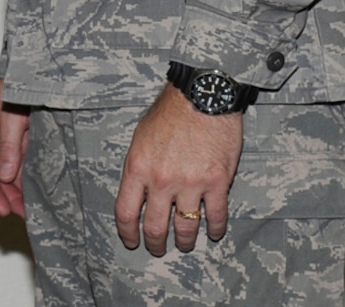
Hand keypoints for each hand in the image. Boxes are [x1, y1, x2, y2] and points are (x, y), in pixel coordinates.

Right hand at [0, 78, 29, 217]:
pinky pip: (28, 162)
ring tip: (36, 207)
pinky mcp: (29, 137)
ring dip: (21, 189)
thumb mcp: (10, 113)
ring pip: (13, 171)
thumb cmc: (19, 81)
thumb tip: (4, 175)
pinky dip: (33, 177)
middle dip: (9, 195)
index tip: (4, 210)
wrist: (41, 66)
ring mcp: (13, 138)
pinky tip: (43, 189)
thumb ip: (8, 144)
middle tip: (25, 214)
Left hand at [114, 85, 242, 255]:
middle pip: (155, 226)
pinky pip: (216, 216)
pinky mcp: (217, 182)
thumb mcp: (140, 138)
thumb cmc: (169, 112)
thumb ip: (138, 167)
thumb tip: (139, 192)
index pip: (126, 212)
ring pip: (186, 226)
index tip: (132, 241)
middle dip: (155, 243)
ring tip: (185, 245)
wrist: (201, 96)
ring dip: (185, 241)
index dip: (127, 232)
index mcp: (137, 168)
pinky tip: (213, 233)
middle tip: (158, 248)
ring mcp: (190, 183)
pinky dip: (214, 229)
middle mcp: (162, 180)